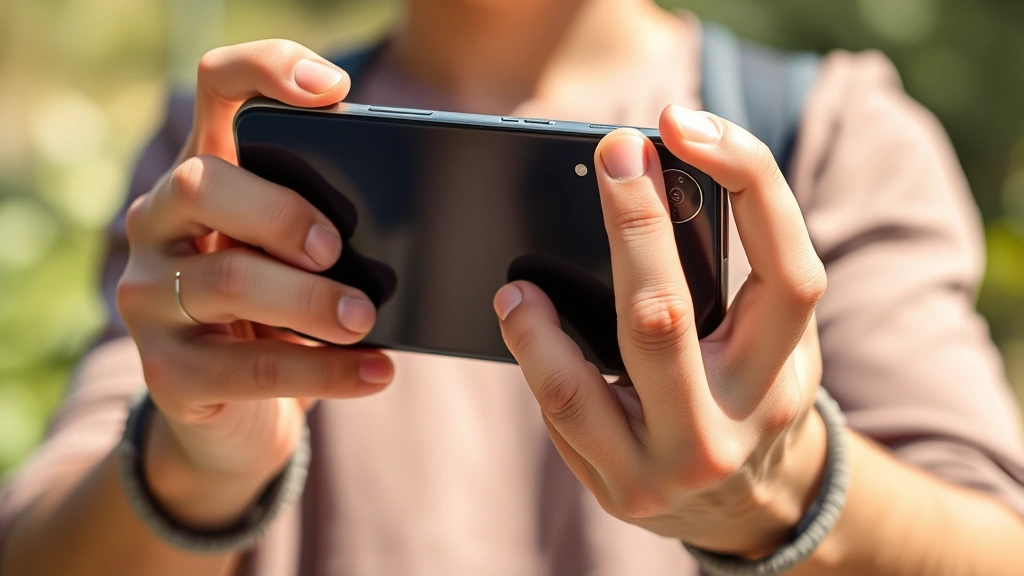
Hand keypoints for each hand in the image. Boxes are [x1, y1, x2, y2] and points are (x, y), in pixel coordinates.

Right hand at [116, 40, 393, 528]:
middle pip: (203, 182)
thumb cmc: (279, 314)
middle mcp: (160, 224)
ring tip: (365, 319)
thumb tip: (415, 214)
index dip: (265, 71)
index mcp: (203, 175)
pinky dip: (326, 371)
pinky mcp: (168, 373)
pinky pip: (251, 367)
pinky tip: (376, 372)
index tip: (333, 88)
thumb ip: (327, 222)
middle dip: (281, 212)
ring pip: (227, 279)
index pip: (216, 91)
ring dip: (311, 301)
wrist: (234, 416)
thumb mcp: (298, 258)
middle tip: (338, 250)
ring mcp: (151, 298)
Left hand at [493, 106, 828, 556]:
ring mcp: (671, 466)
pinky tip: (522, 322)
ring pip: (578, 387)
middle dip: (628, 224)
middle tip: (609, 155)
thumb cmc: (751, 394)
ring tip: (517, 286)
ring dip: (536, 326)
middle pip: (663, 315)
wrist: (751, 506)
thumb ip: (733, 276)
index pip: (784, 269)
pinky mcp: (620, 490)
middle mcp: (734, 423)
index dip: (742, 180)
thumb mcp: (769, 340)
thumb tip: (648, 188)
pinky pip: (559, 417)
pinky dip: (534, 359)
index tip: (682, 123)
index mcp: (786, 370)